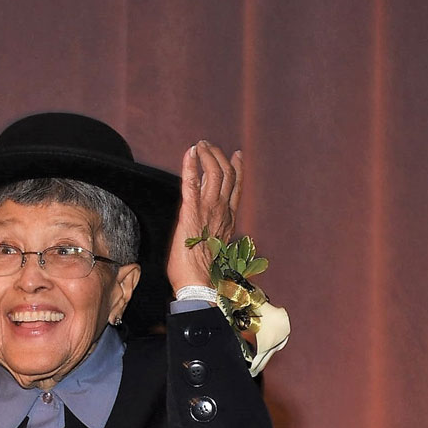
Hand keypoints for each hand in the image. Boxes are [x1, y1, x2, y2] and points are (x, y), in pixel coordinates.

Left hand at [166, 140, 243, 292]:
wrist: (199, 283)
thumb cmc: (203, 272)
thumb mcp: (216, 247)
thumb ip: (217, 232)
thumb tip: (214, 227)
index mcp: (228, 219)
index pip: (236, 187)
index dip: (237, 168)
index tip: (237, 155)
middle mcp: (221, 211)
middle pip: (226, 174)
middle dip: (217, 155)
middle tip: (208, 145)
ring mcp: (208, 211)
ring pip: (214, 173)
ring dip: (206, 155)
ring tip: (199, 145)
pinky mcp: (190, 213)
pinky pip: (192, 184)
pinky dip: (191, 166)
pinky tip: (189, 153)